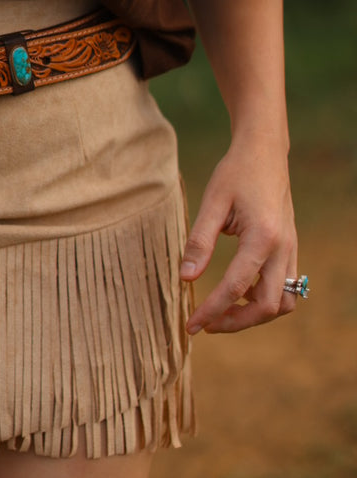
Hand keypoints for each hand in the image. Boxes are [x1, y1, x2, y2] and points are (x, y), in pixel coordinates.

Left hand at [180, 136, 297, 333]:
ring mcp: (291, 250)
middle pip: (268, 307)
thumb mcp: (212, 202)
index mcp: (262, 237)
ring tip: (222, 311)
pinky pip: (286, 288)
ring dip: (254, 315)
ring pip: (283, 302)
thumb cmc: (235, 173)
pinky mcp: (291, 249)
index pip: (236, 287)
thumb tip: (186, 278)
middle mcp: (283, 248)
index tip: (191, 325)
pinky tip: (238, 291)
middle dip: (236, 322)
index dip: (212, 311)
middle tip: (206, 324)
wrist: (265, 151)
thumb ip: (199, 242)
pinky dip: (264, 299)